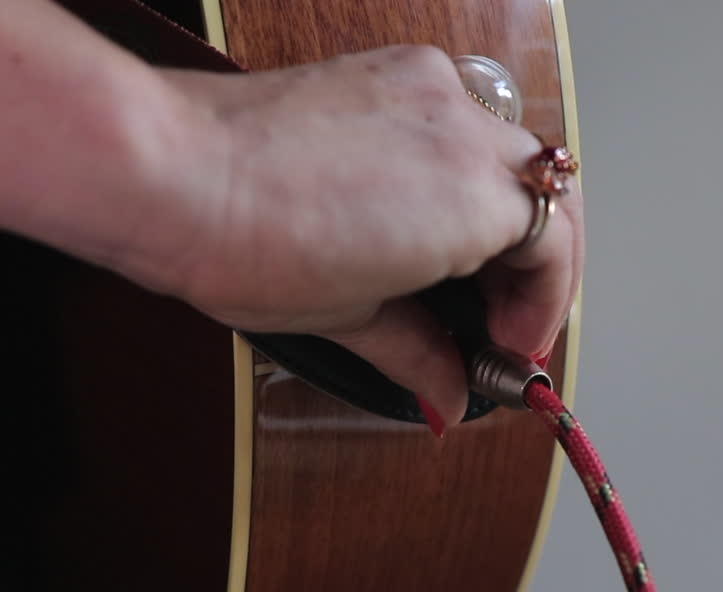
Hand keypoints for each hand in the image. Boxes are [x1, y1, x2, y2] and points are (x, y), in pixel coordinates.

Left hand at [131, 46, 583, 429]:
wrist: (167, 168)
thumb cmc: (242, 236)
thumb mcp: (347, 315)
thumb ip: (418, 352)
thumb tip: (448, 391)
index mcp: (470, 199)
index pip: (555, 248)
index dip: (545, 307)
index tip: (513, 344)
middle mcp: (462, 128)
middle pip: (547, 194)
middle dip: (535, 262)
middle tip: (500, 315)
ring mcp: (426, 89)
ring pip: (506, 152)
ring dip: (501, 213)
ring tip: (459, 266)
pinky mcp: (389, 70)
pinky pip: (456, 118)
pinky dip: (458, 168)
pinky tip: (417, 207)